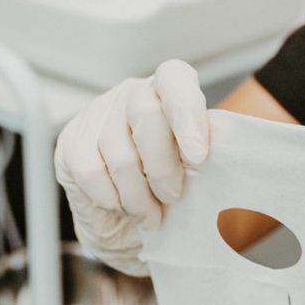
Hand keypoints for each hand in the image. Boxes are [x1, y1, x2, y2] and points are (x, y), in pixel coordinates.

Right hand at [53, 60, 209, 275]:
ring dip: (138, 196)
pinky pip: (91, 172)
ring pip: (119, 153)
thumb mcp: (198, 176)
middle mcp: (132, 94)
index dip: (187, 114)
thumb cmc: (169, 194)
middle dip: (163, 166)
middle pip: (146, 115)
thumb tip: (233, 172)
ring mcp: (98, 114)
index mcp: (170, 91)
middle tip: (173, 196)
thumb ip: (211, 164)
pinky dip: (111, 198)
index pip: (175, 78)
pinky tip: (121, 208)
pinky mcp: (71, 142)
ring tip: (150, 216)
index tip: (198, 156)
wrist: (126, 226)